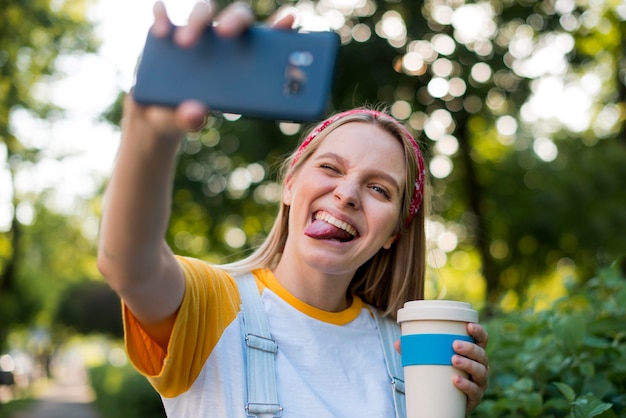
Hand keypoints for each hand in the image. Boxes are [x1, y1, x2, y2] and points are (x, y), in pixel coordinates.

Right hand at [124, 1, 295, 140]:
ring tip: (183, 43)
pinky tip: (160, 28)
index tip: (290, 18)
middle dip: (234, 20)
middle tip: (225, 33)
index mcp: (242, 62)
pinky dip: (162, 16)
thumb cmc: (187, 114)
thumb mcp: (188, 121)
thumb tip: (195, 113)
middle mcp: (222, 41)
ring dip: (196, 22)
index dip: (279, 26)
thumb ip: (191, 120)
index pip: (267, 38)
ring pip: (203, 10)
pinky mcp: (167, 30)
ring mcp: (196, 33)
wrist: (155, 113)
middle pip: (237, 16)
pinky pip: (165, 13)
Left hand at [393, 323, 488, 414]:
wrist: (445, 403)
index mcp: (472, 354)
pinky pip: (474, 391)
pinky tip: (456, 380)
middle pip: (481, 354)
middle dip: (470, 348)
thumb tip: (398, 343)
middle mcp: (480, 366)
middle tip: (454, 345)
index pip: (481, 340)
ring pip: (480, 372)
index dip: (478, 331)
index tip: (469, 325)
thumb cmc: (441, 375)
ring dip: (468, 364)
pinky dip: (466, 385)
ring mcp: (479, 383)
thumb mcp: (432, 361)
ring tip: (453, 360)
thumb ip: (417, 352)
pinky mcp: (475, 398)